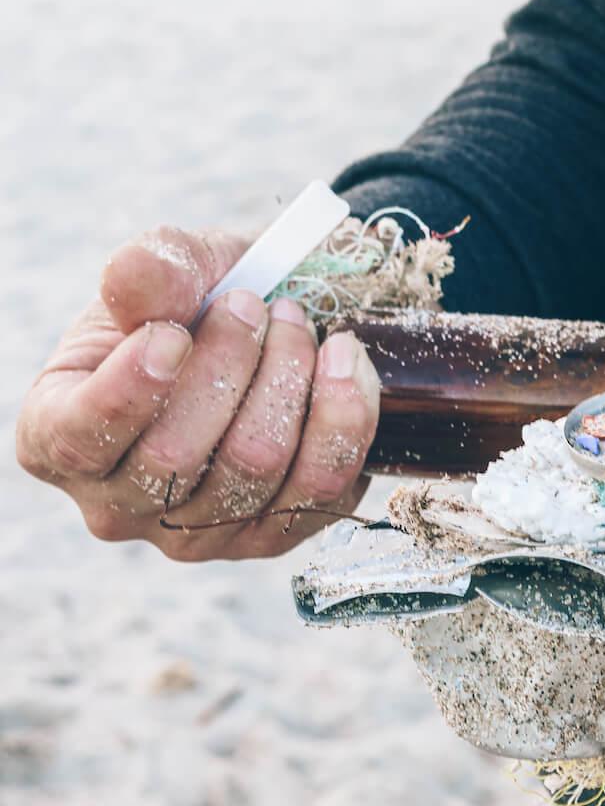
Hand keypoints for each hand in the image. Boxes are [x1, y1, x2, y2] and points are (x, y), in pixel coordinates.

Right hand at [16, 225, 380, 560]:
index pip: (79, 438)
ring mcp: (199, 532)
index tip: (174, 332)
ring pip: (256, 465)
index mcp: (58, 437)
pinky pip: (322, 487)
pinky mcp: (274, 537)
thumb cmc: (198, 304)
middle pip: (177, 456)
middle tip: (256, 305)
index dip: (129, 390)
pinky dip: (344, 414)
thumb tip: (143, 278)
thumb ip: (152, 268)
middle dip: (231, 363)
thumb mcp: (171, 271)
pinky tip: (342, 362)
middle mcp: (120, 504)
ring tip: (297, 324)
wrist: (270, 334)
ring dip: (291, 379)